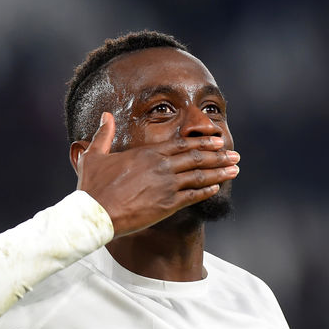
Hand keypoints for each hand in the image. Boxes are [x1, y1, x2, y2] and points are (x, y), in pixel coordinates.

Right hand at [73, 112, 239, 236]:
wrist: (94, 214)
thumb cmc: (93, 187)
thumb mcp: (95, 155)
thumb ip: (104, 134)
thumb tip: (106, 115)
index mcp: (147, 154)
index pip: (182, 145)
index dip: (202, 143)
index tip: (217, 141)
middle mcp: (161, 167)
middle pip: (197, 158)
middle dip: (219, 156)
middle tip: (235, 154)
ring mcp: (166, 186)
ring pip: (199, 176)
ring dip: (220, 172)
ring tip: (235, 169)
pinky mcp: (167, 205)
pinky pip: (193, 196)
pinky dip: (207, 191)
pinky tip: (217, 188)